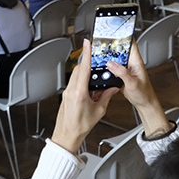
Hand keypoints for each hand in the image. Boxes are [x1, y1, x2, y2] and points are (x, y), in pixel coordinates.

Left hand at [51, 40, 118, 154]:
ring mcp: (67, 92)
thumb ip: (106, 97)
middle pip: (79, 69)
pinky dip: (81, 80)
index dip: (87, 54)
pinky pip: (73, 82)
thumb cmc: (80, 126)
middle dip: (88, 63)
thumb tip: (112, 89)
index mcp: (80, 93)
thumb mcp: (99, 111)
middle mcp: (71, 90)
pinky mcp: (66, 95)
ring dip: (84, 72)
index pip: (83, 68)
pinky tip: (89, 87)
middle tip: (96, 60)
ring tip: (94, 77)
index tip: (87, 43)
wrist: (67, 135)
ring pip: (75, 75)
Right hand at [105, 43, 168, 137]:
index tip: (116, 28)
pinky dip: (106, 66)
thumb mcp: (132, 83)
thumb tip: (111, 64)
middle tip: (101, 41)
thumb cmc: (144, 93)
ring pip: (114, 58)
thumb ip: (122, 73)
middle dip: (111, 44)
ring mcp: (125, 68)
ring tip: (98, 53)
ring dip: (107, 56)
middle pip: (120, 49)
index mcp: (136, 61)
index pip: (131, 43)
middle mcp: (130, 63)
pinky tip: (100, 66)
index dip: (124, 34)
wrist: (144, 103)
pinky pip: (112, 67)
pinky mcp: (120, 74)